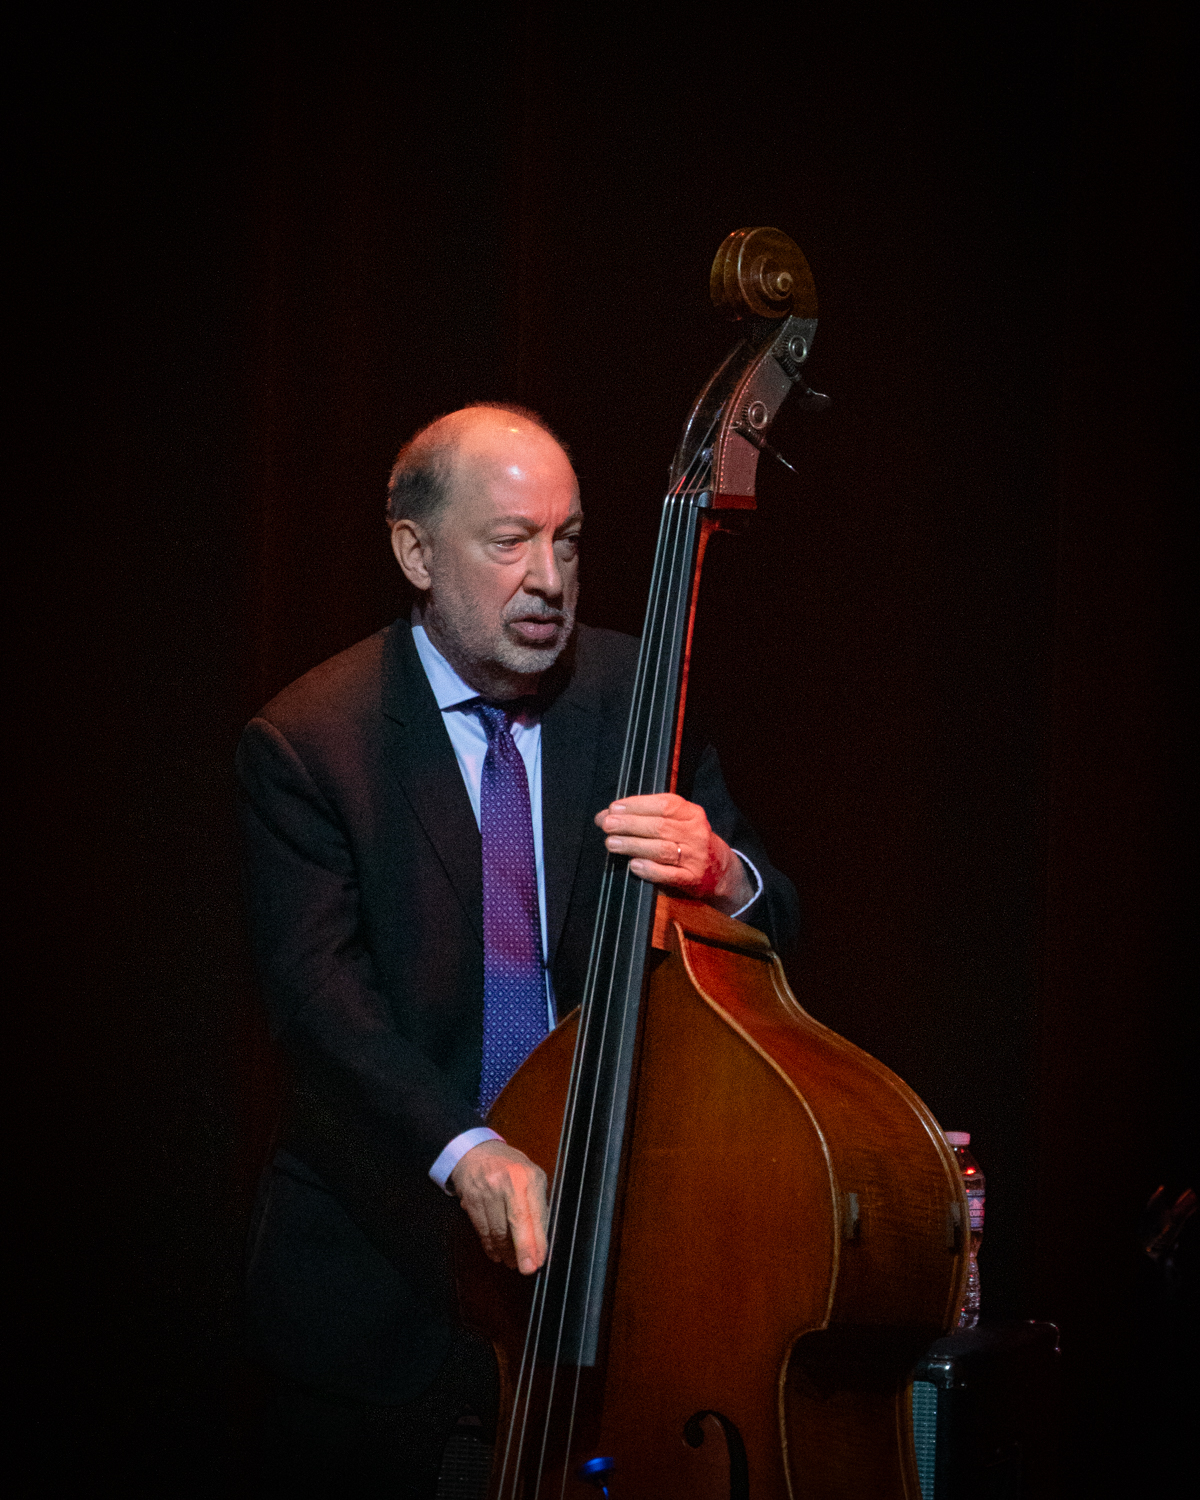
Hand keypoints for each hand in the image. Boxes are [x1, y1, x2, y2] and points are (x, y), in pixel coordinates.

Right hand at [449, 1140, 548, 1274]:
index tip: (538, 1260)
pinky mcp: (471, 1201)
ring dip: (506, 1251)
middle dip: (522, 1250)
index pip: (532, 1214)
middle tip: (526, 1269)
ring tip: (513, 1261)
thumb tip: (542, 1239)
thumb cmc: (509, 1166)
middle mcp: (506, 1183)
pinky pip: (482, 1230)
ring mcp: (486, 1191)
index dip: (535, 1241)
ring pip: (497, 1231)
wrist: (475, 1152)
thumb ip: (538, 1204)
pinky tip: (497, 1253)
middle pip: (514, 1223)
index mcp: (527, 1176)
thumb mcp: (532, 1177)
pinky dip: (491, 1245)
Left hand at [594, 793, 753, 915]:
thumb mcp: (680, 822)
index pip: (664, 805)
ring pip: (662, 849)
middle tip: (607, 824)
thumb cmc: (691, 842)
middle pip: (660, 826)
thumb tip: (608, 814)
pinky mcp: (692, 879)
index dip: (637, 805)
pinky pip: (670, 874)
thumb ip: (649, 816)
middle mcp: (696, 833)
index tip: (614, 808)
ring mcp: (695, 857)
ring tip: (612, 843)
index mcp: (692, 814)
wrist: (721, 870)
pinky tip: (634, 865)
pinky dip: (651, 870)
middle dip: (629, 825)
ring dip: (634, 845)